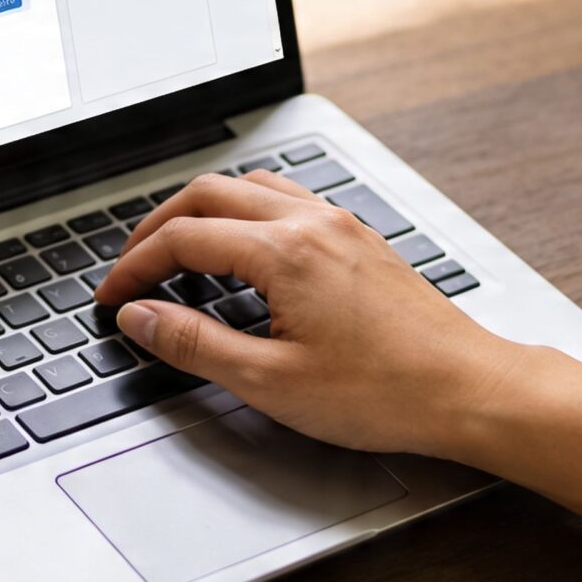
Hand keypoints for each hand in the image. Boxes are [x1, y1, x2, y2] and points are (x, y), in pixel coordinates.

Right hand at [90, 171, 574, 458]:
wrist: (469, 391)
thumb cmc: (386, 392)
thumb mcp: (270, 382)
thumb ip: (194, 344)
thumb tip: (142, 318)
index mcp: (285, 252)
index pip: (184, 239)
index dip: (135, 267)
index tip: (113, 297)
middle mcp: (313, 223)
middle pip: (209, 194)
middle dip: (158, 228)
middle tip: (131, 268)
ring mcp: (341, 227)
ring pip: (250, 188)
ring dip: (203, 213)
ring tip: (178, 254)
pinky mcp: (360, 241)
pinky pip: (288, 201)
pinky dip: (246, 216)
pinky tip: (244, 255)